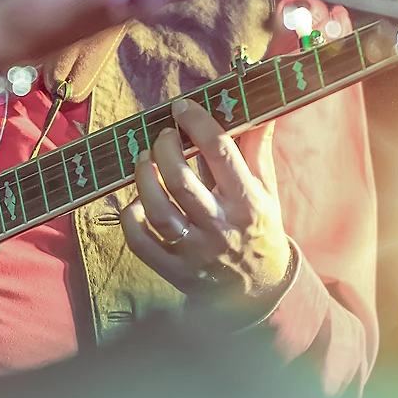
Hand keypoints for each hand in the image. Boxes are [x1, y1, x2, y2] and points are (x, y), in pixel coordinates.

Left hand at [120, 99, 291, 315]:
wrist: (259, 289)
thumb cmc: (259, 228)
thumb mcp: (267, 190)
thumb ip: (257, 150)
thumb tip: (259, 109)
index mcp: (248, 202)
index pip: (220, 153)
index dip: (197, 124)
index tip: (182, 109)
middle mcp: (220, 227)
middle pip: (181, 182)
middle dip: (165, 150)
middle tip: (163, 135)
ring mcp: (195, 251)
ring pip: (158, 212)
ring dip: (143, 179)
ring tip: (143, 159)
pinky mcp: (174, 270)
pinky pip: (141, 244)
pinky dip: (131, 219)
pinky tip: (135, 203)